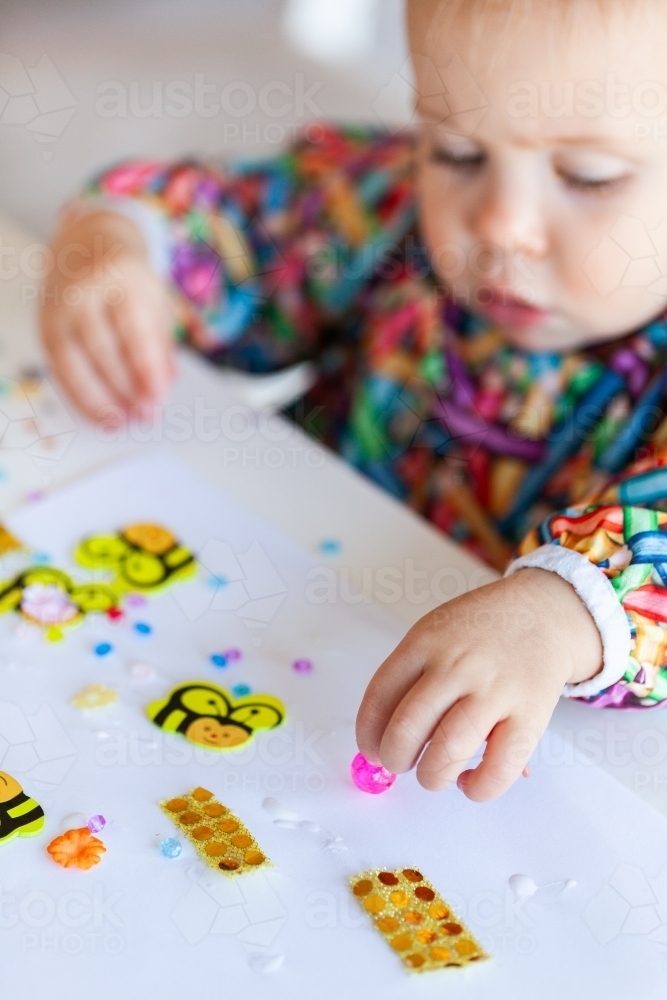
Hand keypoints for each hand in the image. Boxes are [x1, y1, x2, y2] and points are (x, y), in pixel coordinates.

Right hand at [40, 211, 174, 423]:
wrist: (86, 245)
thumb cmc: (128, 280)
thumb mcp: (154, 299)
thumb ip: (161, 342)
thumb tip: (166, 384)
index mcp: (120, 276)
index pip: (133, 327)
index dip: (145, 365)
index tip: (158, 395)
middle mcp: (83, 290)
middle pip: (103, 349)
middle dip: (125, 389)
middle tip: (145, 416)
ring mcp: (58, 309)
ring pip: (75, 363)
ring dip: (100, 400)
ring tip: (122, 423)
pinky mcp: (45, 328)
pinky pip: (60, 369)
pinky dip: (80, 397)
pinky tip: (99, 415)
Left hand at [356, 568, 602, 800]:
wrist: (541, 613)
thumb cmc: (480, 631)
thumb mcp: (436, 633)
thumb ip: (411, 677)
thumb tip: (381, 739)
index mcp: (425, 641)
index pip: (380, 695)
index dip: (368, 733)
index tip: (371, 748)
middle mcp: (456, 665)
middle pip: (407, 727)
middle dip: (395, 757)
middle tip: (399, 763)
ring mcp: (493, 690)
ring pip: (448, 750)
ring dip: (431, 775)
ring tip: (433, 774)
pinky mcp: (529, 716)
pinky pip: (497, 768)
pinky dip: (477, 787)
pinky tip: (468, 779)